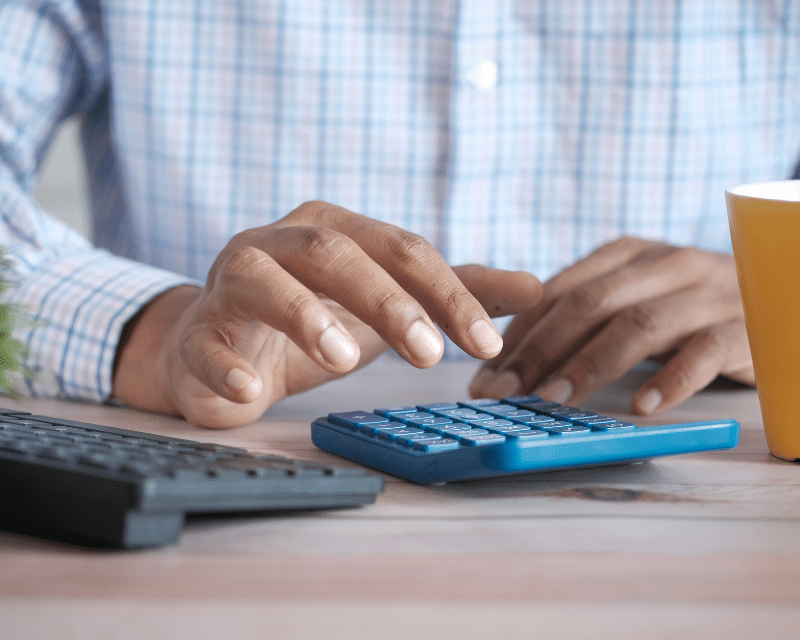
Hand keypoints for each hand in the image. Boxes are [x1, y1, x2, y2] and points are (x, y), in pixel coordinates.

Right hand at [112, 201, 541, 427]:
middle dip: (386, 300)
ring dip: (304, 315)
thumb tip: (539, 288)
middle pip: (336, 252)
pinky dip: (225, 367)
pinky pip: (205, 343)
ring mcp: (232, 282)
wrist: (224, 346)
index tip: (486, 344)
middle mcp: (281, 243)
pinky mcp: (198, 332)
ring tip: (343, 359)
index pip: (401, 249)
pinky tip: (250, 393)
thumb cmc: (316, 319)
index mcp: (336, 230)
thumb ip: (456, 293)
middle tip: (429, 354)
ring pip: (264, 279)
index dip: (446, 293)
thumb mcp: (390, 304)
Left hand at [469, 237, 754, 413]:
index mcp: (626, 254)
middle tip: (504, 393)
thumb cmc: (685, 308)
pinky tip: (642, 406)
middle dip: (538, 351)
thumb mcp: (631, 299)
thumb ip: (582, 316)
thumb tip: (509, 359)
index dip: (517, 335)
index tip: (485, 375)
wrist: (778, 296)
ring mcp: (705, 292)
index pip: (558, 291)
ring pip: (638, 324)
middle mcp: (663, 264)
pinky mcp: (742, 326)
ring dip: (590, 365)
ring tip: (554, 401)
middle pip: (589, 304)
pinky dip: (671, 379)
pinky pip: (704, 351)